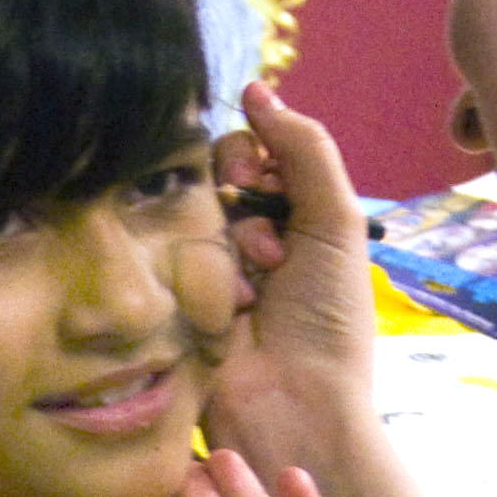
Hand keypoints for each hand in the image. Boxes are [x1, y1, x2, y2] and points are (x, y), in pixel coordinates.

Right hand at [203, 80, 380, 480]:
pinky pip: (162, 257)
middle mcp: (241, 236)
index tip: (271, 179)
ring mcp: (202, 269)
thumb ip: (304, 148)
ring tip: (256, 287)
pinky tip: (229, 313)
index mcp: (287, 215)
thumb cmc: (329, 321)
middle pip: (209, 172)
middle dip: (242, 198)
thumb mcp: (335, 222)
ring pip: (185, 212)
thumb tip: (255, 87)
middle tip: (271, 245)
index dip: (254, 153)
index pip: (247, 148)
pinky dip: (203, 278)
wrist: (296, 408)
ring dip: (229, 244)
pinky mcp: (170, 301)